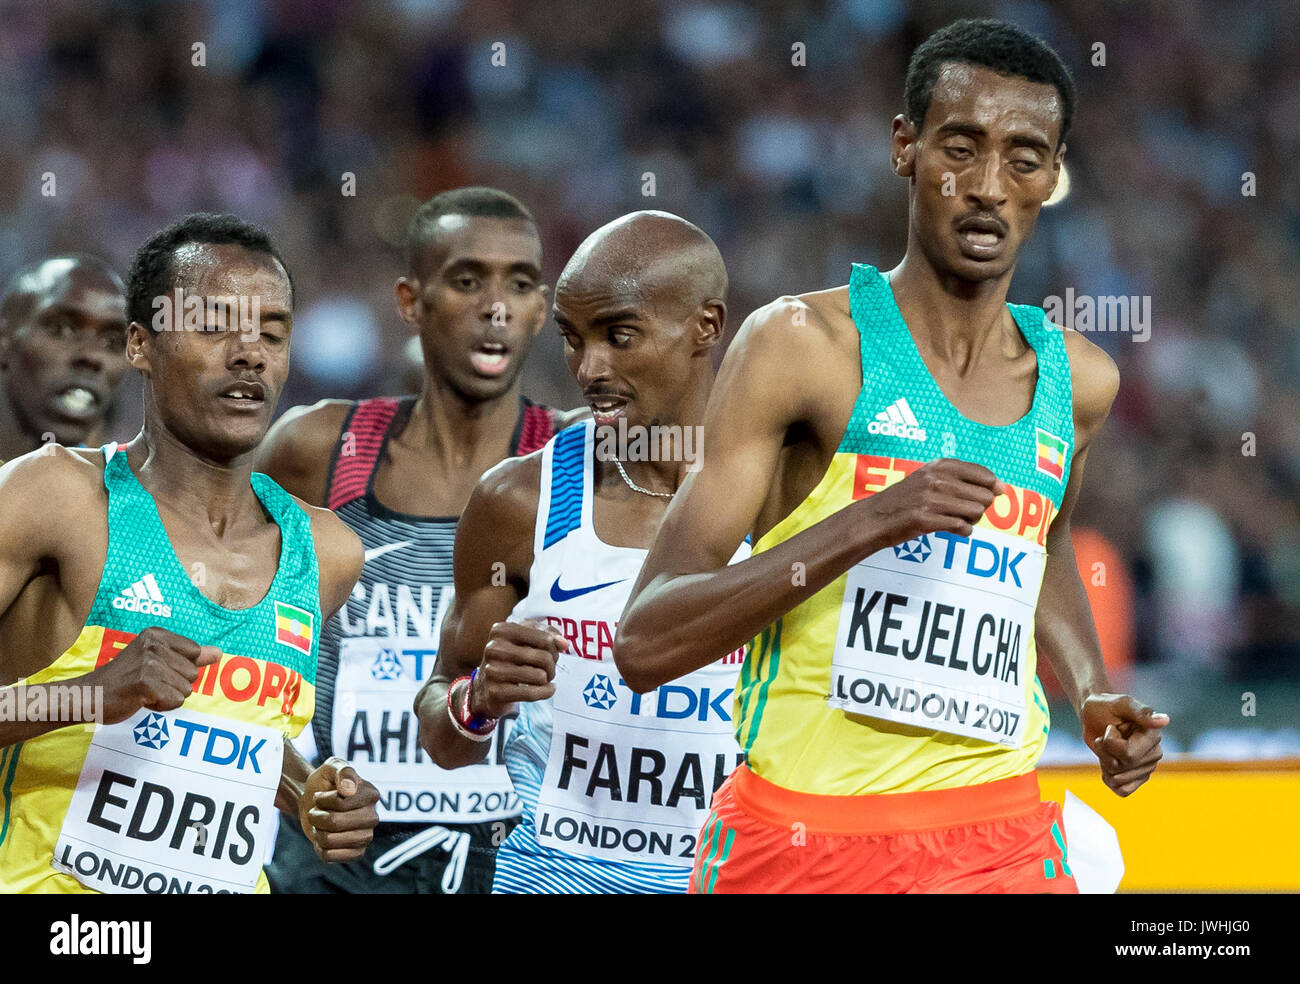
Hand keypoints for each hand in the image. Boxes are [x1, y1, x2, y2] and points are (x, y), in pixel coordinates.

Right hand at [82, 626, 220, 724]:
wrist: (89, 695)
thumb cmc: (123, 679)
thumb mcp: (155, 660)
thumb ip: (189, 656)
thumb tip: (218, 653)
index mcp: (157, 634)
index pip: (195, 652)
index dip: (180, 669)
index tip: (155, 670)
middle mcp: (154, 644)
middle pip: (193, 674)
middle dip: (173, 685)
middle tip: (146, 683)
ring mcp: (150, 663)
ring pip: (186, 690)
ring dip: (167, 697)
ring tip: (143, 691)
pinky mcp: (146, 683)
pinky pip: (175, 701)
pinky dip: (161, 706)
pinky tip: (141, 700)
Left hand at [299, 757, 378, 861]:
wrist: (314, 801)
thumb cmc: (325, 782)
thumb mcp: (332, 766)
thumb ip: (342, 771)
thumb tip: (350, 789)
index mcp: (371, 795)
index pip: (341, 802)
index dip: (323, 799)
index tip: (321, 795)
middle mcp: (372, 816)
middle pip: (335, 823)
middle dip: (317, 816)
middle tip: (317, 810)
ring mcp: (366, 836)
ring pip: (330, 841)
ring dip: (317, 832)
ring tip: (320, 824)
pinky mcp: (356, 853)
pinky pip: (331, 857)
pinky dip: (320, 848)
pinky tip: (324, 838)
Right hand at [469, 618, 568, 719]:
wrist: (485, 688)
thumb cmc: (511, 659)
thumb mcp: (526, 640)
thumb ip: (548, 635)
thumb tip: (564, 643)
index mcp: (502, 630)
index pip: (545, 638)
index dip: (554, 648)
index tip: (552, 653)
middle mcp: (494, 648)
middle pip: (544, 658)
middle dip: (552, 666)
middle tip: (548, 669)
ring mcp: (493, 671)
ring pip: (540, 676)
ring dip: (547, 680)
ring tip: (542, 678)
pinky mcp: (496, 692)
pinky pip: (532, 693)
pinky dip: (546, 692)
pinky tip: (547, 689)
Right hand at [864, 458, 1004, 544]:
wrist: (875, 517)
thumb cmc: (906, 499)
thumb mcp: (929, 477)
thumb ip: (962, 478)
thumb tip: (1001, 487)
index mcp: (940, 465)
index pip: (984, 475)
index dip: (991, 488)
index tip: (985, 496)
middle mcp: (937, 479)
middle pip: (985, 496)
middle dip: (981, 508)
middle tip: (966, 512)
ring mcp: (931, 499)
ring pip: (976, 512)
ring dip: (972, 520)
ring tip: (957, 520)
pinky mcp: (926, 519)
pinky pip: (962, 527)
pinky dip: (962, 531)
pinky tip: (953, 529)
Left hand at [1082, 693, 1169, 795]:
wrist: (1094, 716)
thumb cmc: (1106, 706)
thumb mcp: (1120, 704)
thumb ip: (1141, 712)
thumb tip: (1165, 720)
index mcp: (1154, 736)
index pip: (1128, 755)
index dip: (1109, 743)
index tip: (1110, 728)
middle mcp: (1154, 754)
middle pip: (1120, 769)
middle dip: (1104, 752)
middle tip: (1106, 737)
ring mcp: (1146, 767)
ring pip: (1118, 780)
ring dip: (1104, 763)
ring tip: (1107, 747)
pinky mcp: (1137, 777)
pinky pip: (1122, 791)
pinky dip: (1109, 779)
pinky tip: (1107, 763)